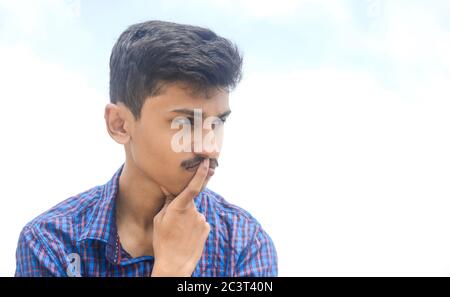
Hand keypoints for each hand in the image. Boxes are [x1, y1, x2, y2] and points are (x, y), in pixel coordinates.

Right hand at [151, 158, 210, 276]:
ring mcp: (201, 220)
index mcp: (179, 207)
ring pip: (194, 213)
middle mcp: (193, 211)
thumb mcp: (159, 220)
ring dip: (188, 218)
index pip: (193, 186)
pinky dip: (193, 226)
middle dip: (182, 206)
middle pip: (189, 202)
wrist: (175, 264)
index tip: (207, 161)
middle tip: (173, 222)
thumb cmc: (163, 241)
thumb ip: (167, 202)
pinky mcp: (206, 228)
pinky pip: (199, 221)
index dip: (201, 172)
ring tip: (179, 233)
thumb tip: (168, 188)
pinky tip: (186, 236)